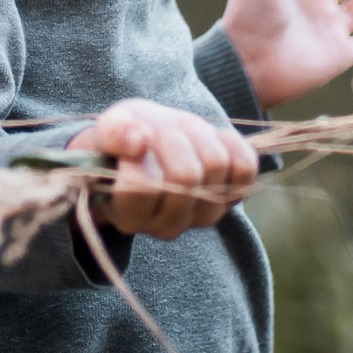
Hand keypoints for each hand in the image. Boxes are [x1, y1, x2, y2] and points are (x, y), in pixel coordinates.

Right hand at [68, 98, 256, 240]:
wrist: (152, 144)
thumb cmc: (123, 141)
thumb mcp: (107, 130)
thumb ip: (112, 134)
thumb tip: (137, 140)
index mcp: (128, 216)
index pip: (140, 188)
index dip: (138, 152)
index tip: (134, 137)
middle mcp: (167, 225)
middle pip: (185, 175)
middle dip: (171, 137)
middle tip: (159, 127)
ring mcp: (204, 215)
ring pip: (216, 164)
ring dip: (197, 133)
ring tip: (180, 130)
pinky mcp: (232, 198)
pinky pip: (245, 165)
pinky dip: (228, 140)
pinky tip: (207, 138)